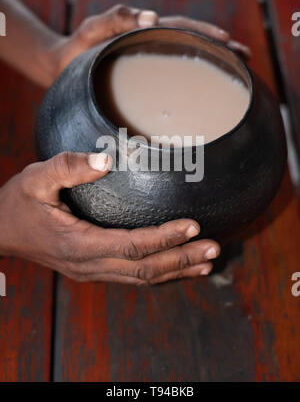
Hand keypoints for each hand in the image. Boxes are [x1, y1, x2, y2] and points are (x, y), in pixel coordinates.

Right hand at [0, 152, 219, 284]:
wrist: (0, 231)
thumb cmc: (18, 203)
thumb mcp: (36, 178)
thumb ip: (69, 166)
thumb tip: (107, 161)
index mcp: (78, 244)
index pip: (132, 245)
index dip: (165, 238)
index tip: (194, 226)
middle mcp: (88, 265)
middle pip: (144, 268)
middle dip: (181, 260)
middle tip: (215, 249)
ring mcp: (91, 271)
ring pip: (141, 277)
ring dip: (176, 270)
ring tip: (207, 263)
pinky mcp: (93, 269)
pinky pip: (132, 275)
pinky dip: (159, 273)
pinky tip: (177, 267)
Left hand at [51, 5, 250, 80]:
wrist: (62, 67)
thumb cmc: (76, 48)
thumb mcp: (92, 29)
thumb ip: (115, 19)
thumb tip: (152, 16)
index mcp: (146, 32)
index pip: (183, 30)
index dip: (207, 36)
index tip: (229, 43)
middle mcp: (152, 46)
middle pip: (193, 45)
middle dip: (220, 50)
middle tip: (245, 59)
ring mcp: (149, 64)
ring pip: (186, 62)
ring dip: (211, 65)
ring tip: (236, 73)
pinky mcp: (143, 82)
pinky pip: (171, 80)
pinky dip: (190, 84)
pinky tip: (202, 96)